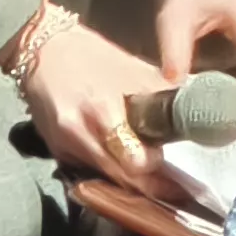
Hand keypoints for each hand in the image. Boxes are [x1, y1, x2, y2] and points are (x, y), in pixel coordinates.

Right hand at [17, 13, 195, 202]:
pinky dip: (109, 171)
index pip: (135, 161)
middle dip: (147, 183)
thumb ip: (162, 94)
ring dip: (130, 181)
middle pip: (121, 178)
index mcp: (101, 110)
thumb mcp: (133, 69)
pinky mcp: (56, 150)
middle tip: (169, 184)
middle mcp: (79, 133)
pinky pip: (89, 171)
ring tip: (152, 178)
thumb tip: (192, 110)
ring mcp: (65, 145)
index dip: (156, 169)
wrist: (42, 51)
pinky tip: (122, 165)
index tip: (172, 169)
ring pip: (106, 179)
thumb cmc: (92, 57)